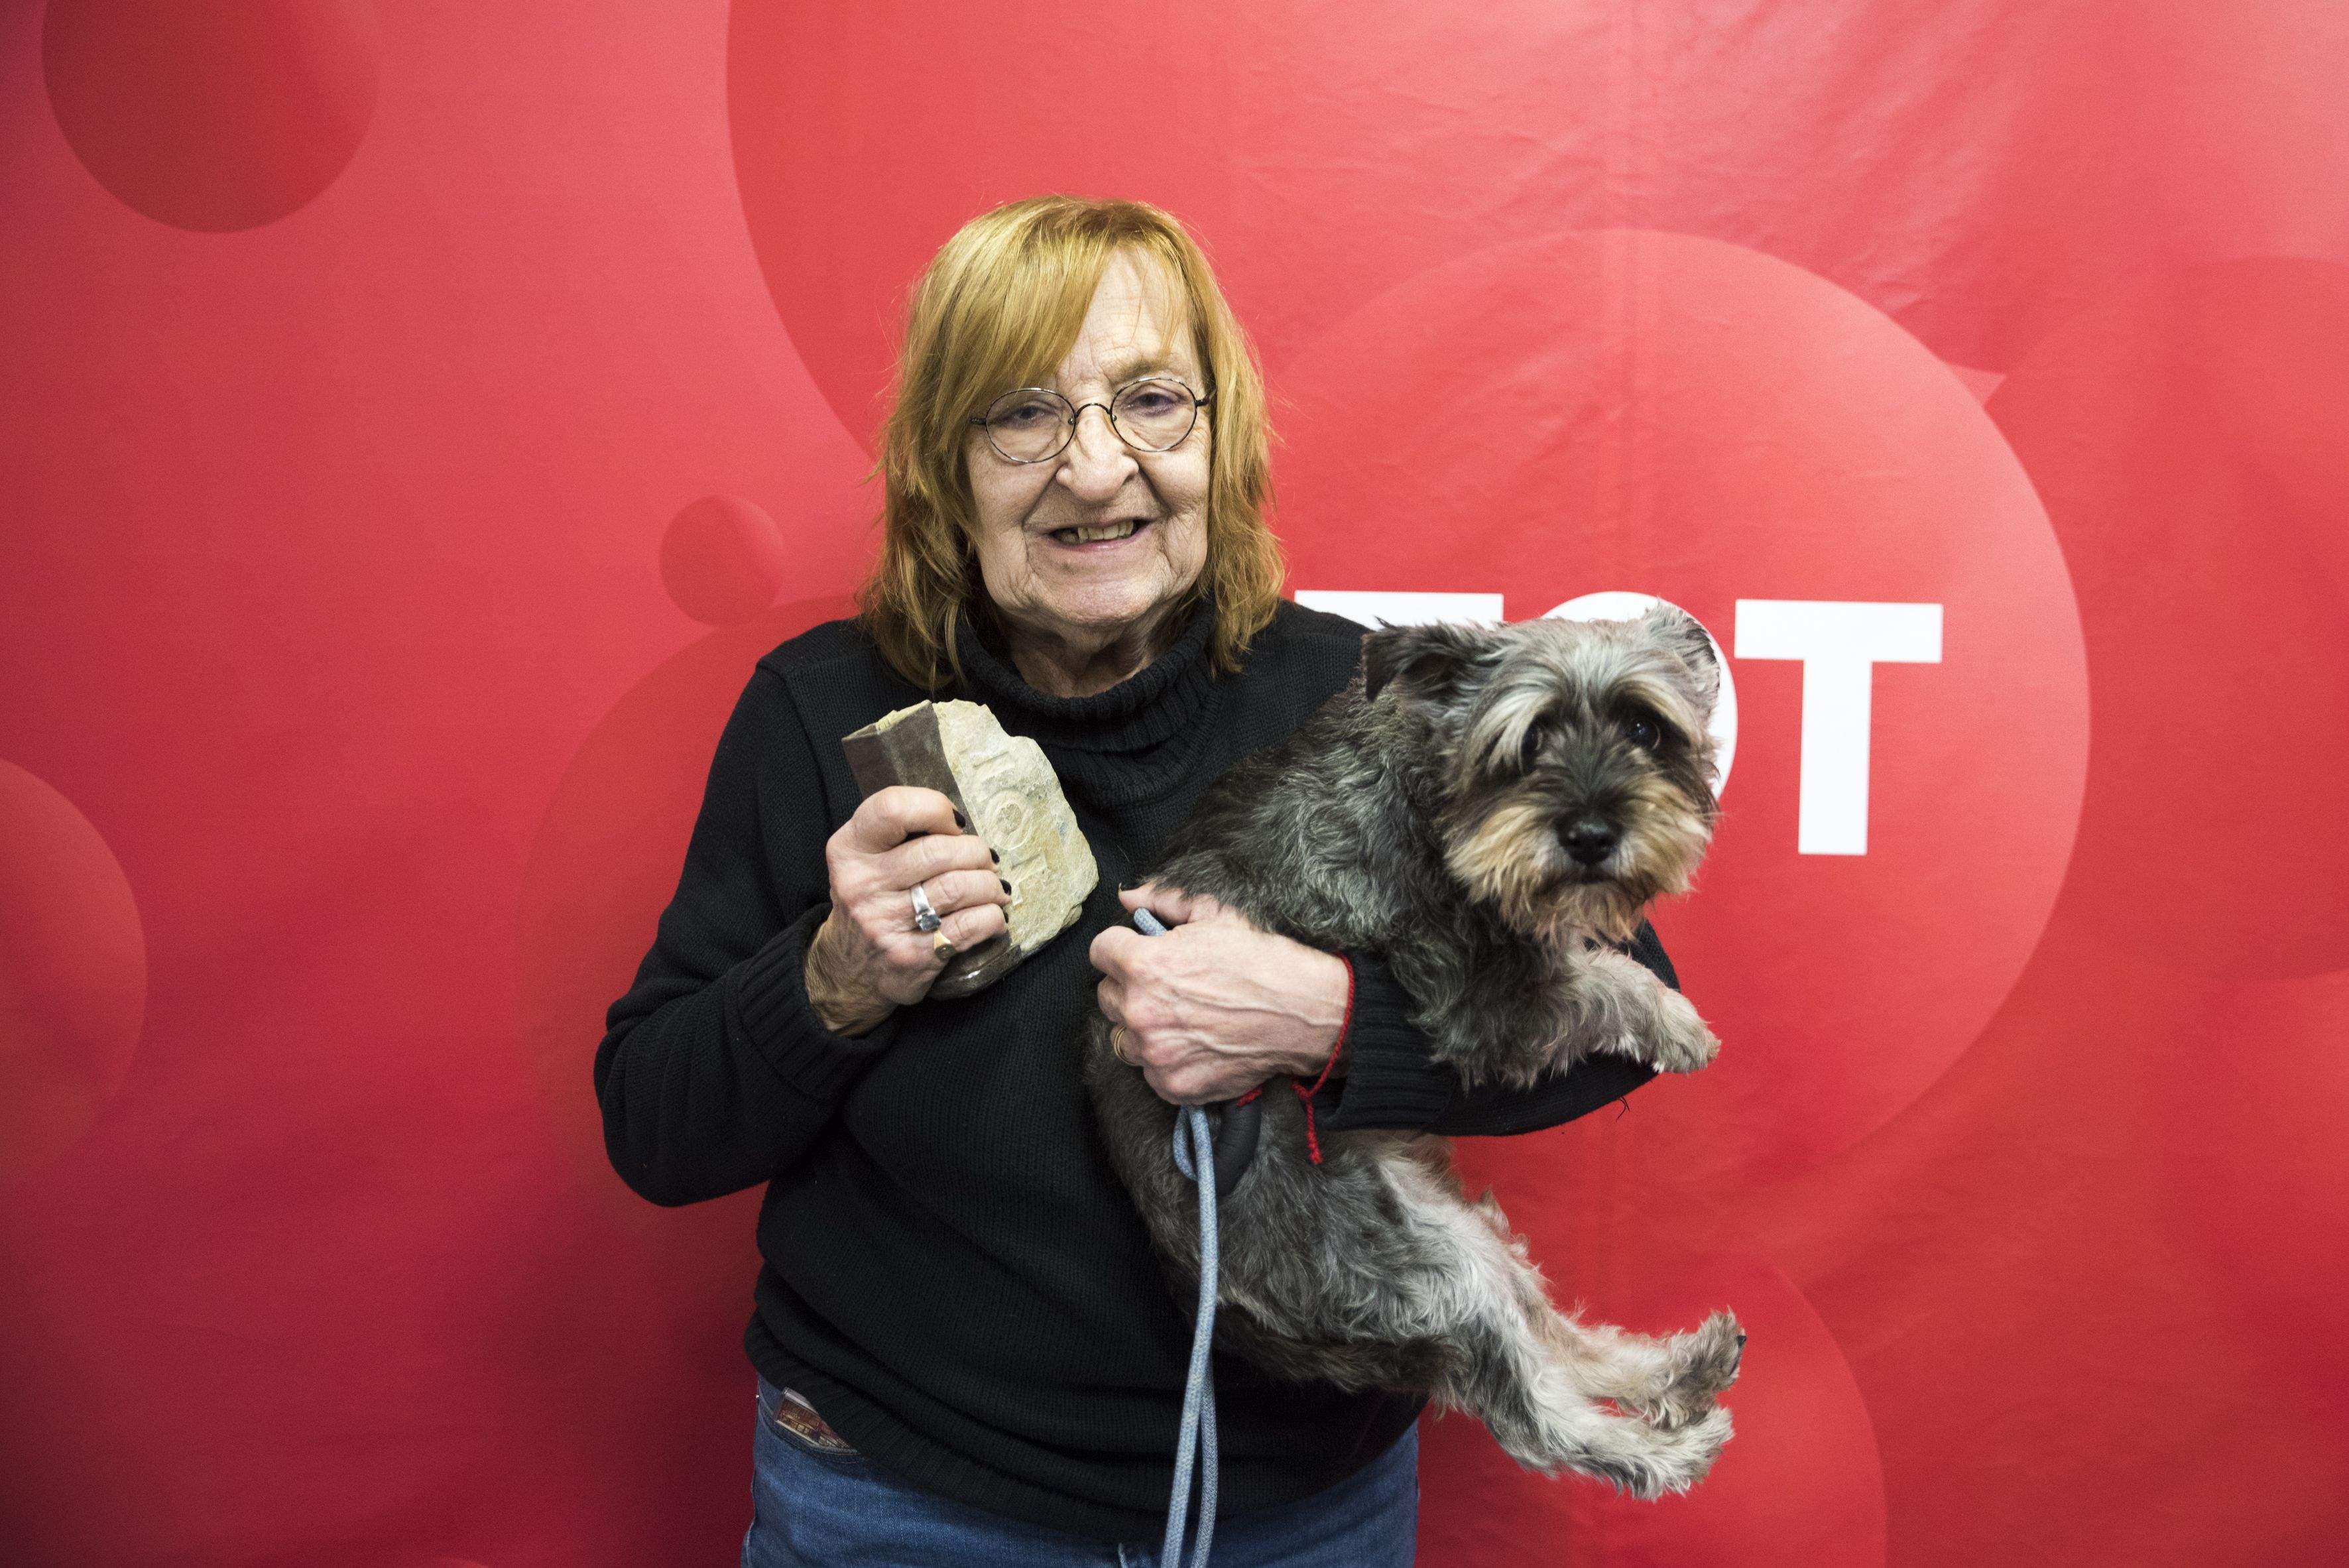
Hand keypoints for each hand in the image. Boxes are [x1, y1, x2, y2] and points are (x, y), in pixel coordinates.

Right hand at [805, 787, 1010, 1034]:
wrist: (849, 972)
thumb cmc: (872, 904)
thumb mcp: (867, 861)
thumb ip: (902, 835)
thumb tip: (962, 827)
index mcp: (849, 850)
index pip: (893, 808)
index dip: (935, 808)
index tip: (954, 824)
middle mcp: (861, 884)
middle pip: (939, 851)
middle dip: (976, 852)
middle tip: (985, 861)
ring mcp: (884, 923)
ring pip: (959, 886)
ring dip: (990, 885)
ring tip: (994, 888)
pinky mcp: (911, 957)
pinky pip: (970, 925)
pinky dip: (992, 916)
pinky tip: (992, 916)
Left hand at [1088, 881, 1349, 1104]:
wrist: (1306, 1011)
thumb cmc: (1263, 958)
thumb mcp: (1215, 914)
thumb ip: (1163, 901)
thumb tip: (1127, 897)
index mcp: (1145, 965)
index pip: (1100, 952)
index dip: (1121, 947)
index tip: (1139, 951)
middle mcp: (1142, 1013)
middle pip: (1107, 996)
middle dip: (1130, 986)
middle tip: (1169, 984)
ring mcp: (1157, 1054)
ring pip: (1125, 1037)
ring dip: (1145, 1026)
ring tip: (1183, 1016)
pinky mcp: (1174, 1084)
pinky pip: (1150, 1071)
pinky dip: (1166, 1060)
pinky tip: (1195, 1043)